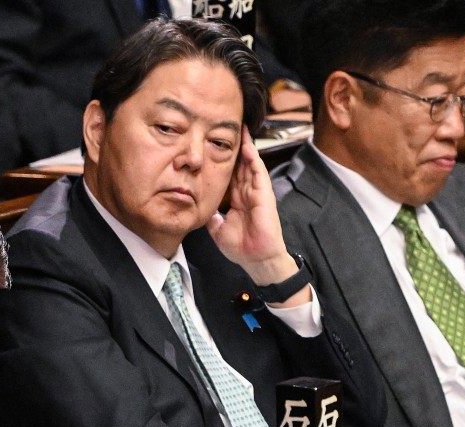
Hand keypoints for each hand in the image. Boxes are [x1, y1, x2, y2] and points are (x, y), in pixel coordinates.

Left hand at [206, 129, 296, 288]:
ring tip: (242, 130)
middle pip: (241, 165)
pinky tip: (248, 148)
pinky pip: (258, 174)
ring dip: (247, 147)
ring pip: (250, 165)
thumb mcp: (218, 230)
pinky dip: (253, 160)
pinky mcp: (264, 196)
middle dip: (236, 147)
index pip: (231, 175)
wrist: (257, 260)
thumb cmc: (242, 248)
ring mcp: (257, 194)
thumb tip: (200, 207)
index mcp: (238, 200)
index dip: (225, 160)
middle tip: (231, 128)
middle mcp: (248, 194)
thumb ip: (211, 216)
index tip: (216, 146)